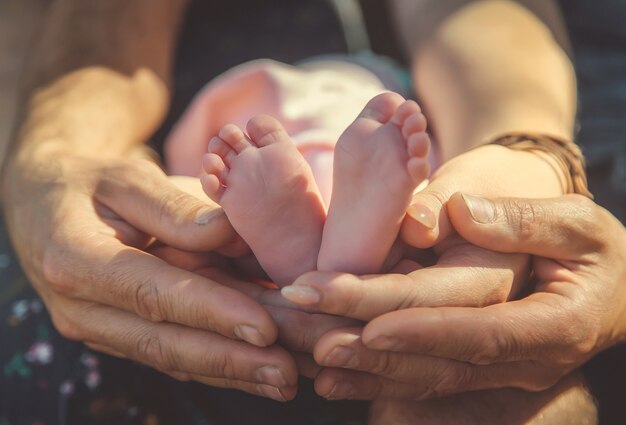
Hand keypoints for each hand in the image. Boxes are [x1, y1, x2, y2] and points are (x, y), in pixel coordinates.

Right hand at [2, 151, 297, 400]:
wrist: (45, 206)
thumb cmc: (89, 183)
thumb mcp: (125, 178)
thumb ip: (174, 207)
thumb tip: (228, 232)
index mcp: (75, 258)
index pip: (152, 292)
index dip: (211, 312)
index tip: (264, 329)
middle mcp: (84, 308)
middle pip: (166, 342)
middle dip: (232, 360)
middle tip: (290, 374)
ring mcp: (101, 328)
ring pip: (174, 358)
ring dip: (233, 373)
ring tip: (287, 381)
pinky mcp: (122, 335)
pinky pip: (173, 355)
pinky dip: (218, 366)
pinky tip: (258, 374)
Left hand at [287, 193, 625, 399]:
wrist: (602, 281)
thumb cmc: (588, 245)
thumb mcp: (575, 221)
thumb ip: (523, 219)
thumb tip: (460, 213)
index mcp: (554, 323)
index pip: (479, 330)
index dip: (423, 329)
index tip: (368, 323)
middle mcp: (521, 360)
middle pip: (434, 357)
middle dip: (365, 342)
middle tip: (304, 321)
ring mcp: (494, 373)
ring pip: (419, 377)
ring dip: (356, 365)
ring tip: (299, 346)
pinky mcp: (471, 370)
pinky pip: (419, 381)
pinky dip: (372, 378)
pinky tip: (327, 376)